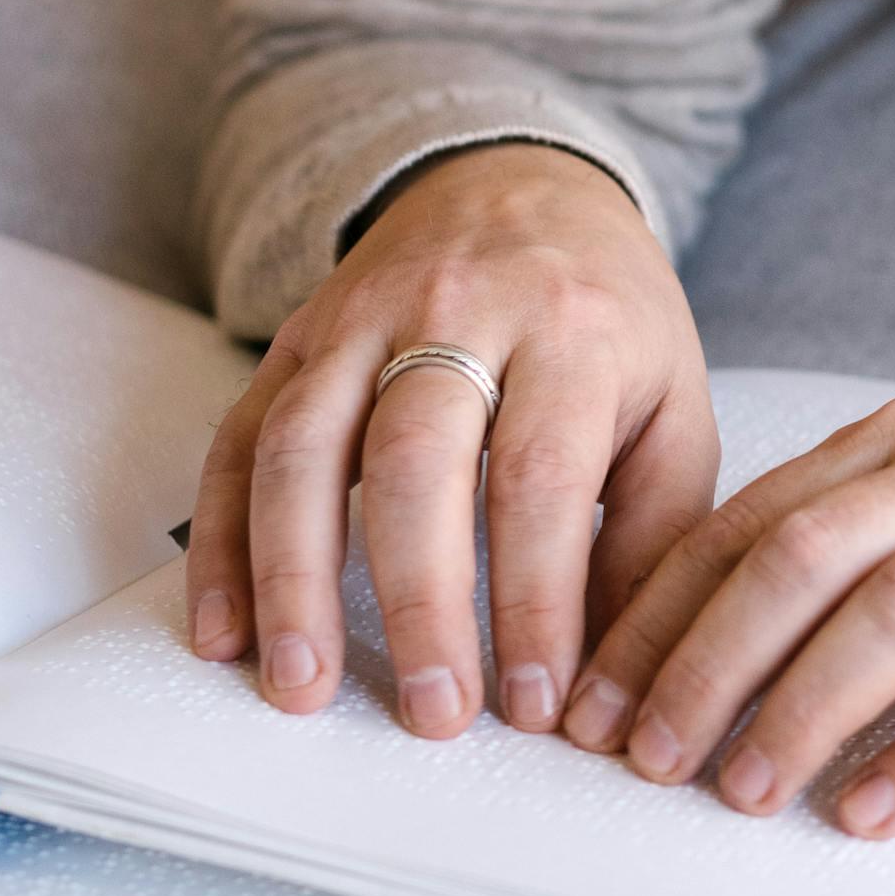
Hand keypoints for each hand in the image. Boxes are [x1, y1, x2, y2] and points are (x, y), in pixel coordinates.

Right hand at [185, 145, 715, 740]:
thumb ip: (655, 531)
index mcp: (570, 331)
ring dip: (292, 578)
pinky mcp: (297, 341)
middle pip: (416, 461)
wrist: (519, 181)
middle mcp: (457, 314)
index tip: (535, 704)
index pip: (540, 478)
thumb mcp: (674, 400)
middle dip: (418, 600)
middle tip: (430, 714)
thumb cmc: (605, 316)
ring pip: (305, 446)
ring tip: (299, 687)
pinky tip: (224, 630)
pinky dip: (220, 540)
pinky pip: (241, 439)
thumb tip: (616, 677)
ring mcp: (361, 322)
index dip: (533, 601)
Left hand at [559, 391, 894, 835]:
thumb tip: (711, 628)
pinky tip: (878, 809)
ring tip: (747, 791)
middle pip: (807, 558)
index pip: (757, 516)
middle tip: (646, 754)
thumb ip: (863, 528)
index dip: (663, 609)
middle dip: (706, 661)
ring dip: (804, 709)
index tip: (598, 692)